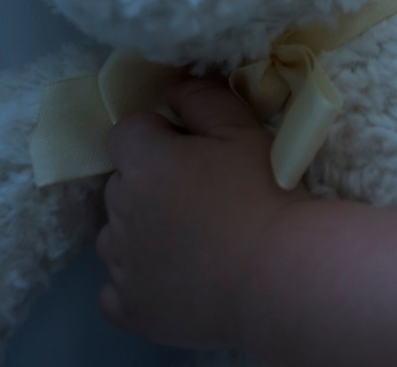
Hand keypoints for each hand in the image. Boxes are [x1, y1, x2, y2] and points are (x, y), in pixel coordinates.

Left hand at [97, 78, 312, 349]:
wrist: (281, 272)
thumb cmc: (266, 194)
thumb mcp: (243, 131)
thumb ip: (202, 100)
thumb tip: (171, 87)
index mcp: (145, 164)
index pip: (126, 133)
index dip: (158, 136)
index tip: (193, 151)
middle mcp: (120, 211)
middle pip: (121, 184)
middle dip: (150, 183)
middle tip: (202, 196)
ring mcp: (120, 265)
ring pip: (116, 236)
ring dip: (141, 232)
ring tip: (192, 241)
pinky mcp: (129, 308)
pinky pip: (115, 289)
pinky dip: (137, 281)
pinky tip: (175, 278)